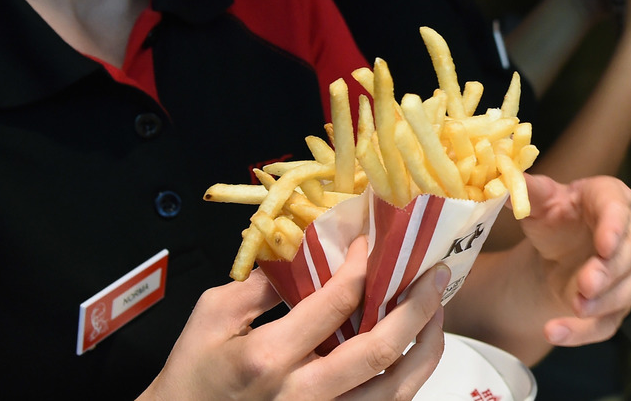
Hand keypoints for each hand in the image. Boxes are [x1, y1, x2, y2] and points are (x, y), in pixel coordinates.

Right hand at [140, 237, 450, 400]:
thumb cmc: (193, 375)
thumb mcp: (211, 317)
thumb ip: (259, 286)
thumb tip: (303, 256)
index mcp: (269, 356)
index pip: (334, 304)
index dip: (360, 267)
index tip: (371, 244)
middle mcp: (303, 393)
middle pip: (380, 351)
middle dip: (416, 309)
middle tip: (435, 276)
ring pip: (394, 389)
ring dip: (424, 348)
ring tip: (436, 312)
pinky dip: (408, 379)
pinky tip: (415, 352)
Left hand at [519, 174, 630, 346]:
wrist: (554, 251)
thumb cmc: (554, 218)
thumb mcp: (538, 201)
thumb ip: (526, 190)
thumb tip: (505, 179)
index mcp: (609, 199)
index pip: (618, 208)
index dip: (614, 226)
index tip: (604, 243)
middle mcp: (627, 235)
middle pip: (628, 253)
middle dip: (609, 271)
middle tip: (587, 283)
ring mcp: (625, 271)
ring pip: (625, 290)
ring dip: (602, 302)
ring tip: (576, 306)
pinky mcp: (615, 303)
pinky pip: (607, 321)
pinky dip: (582, 331)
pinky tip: (556, 331)